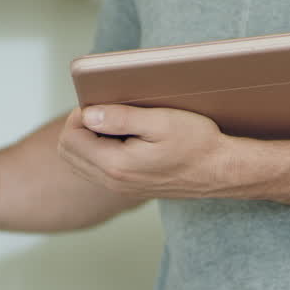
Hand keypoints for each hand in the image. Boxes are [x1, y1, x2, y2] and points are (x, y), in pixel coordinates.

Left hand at [56, 105, 237, 198]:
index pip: (71, 138)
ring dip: (87, 140)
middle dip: (78, 127)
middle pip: (68, 153)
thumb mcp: (160, 121)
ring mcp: (120, 187)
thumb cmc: (197, 144)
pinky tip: (122, 139)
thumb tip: (88, 114)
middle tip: (104, 111)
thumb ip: (120, 118)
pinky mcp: (128, 188)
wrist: (221, 171)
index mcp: (116, 165)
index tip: (101, 102)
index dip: (79, 114)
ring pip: (79, 163)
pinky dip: (98, 152)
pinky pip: (95, 170)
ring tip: (114, 124)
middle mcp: (113, 181)